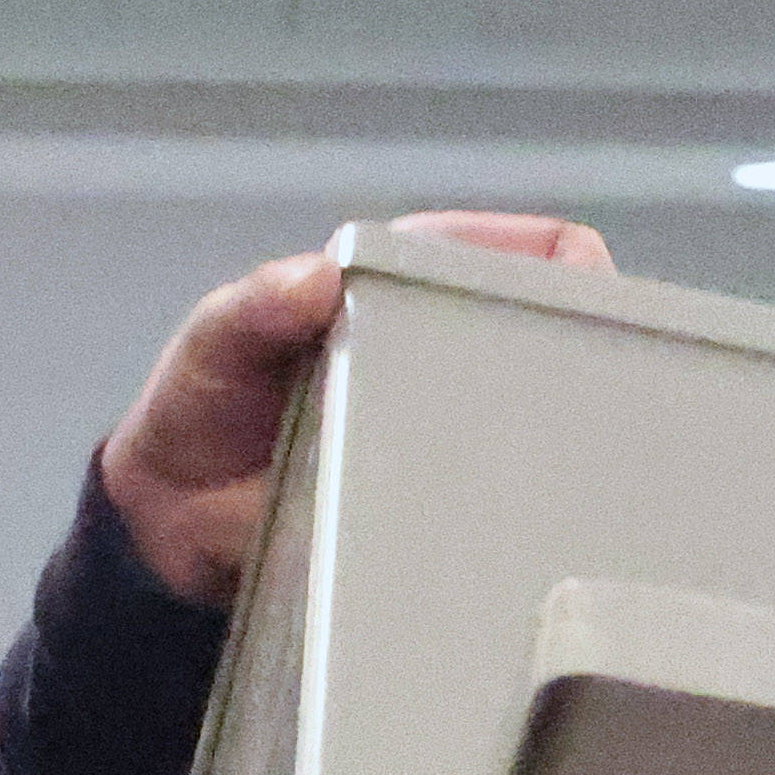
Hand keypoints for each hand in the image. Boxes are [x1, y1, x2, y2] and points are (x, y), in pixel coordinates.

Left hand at [98, 212, 617, 603]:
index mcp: (405, 281)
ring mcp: (456, 430)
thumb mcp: (213, 341)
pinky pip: (508, 498)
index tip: (591, 304)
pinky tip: (555, 523)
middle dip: (587, 357)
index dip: (567, 267)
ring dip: (570, 437)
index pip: (520, 250)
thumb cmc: (198, 406)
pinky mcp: (448, 504)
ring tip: (595, 466)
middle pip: (554, 335)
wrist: (170, 524)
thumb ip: (253, 307)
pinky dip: (533, 505)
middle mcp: (447, 348)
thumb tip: (317, 279)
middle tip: (604, 402)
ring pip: (546, 419)